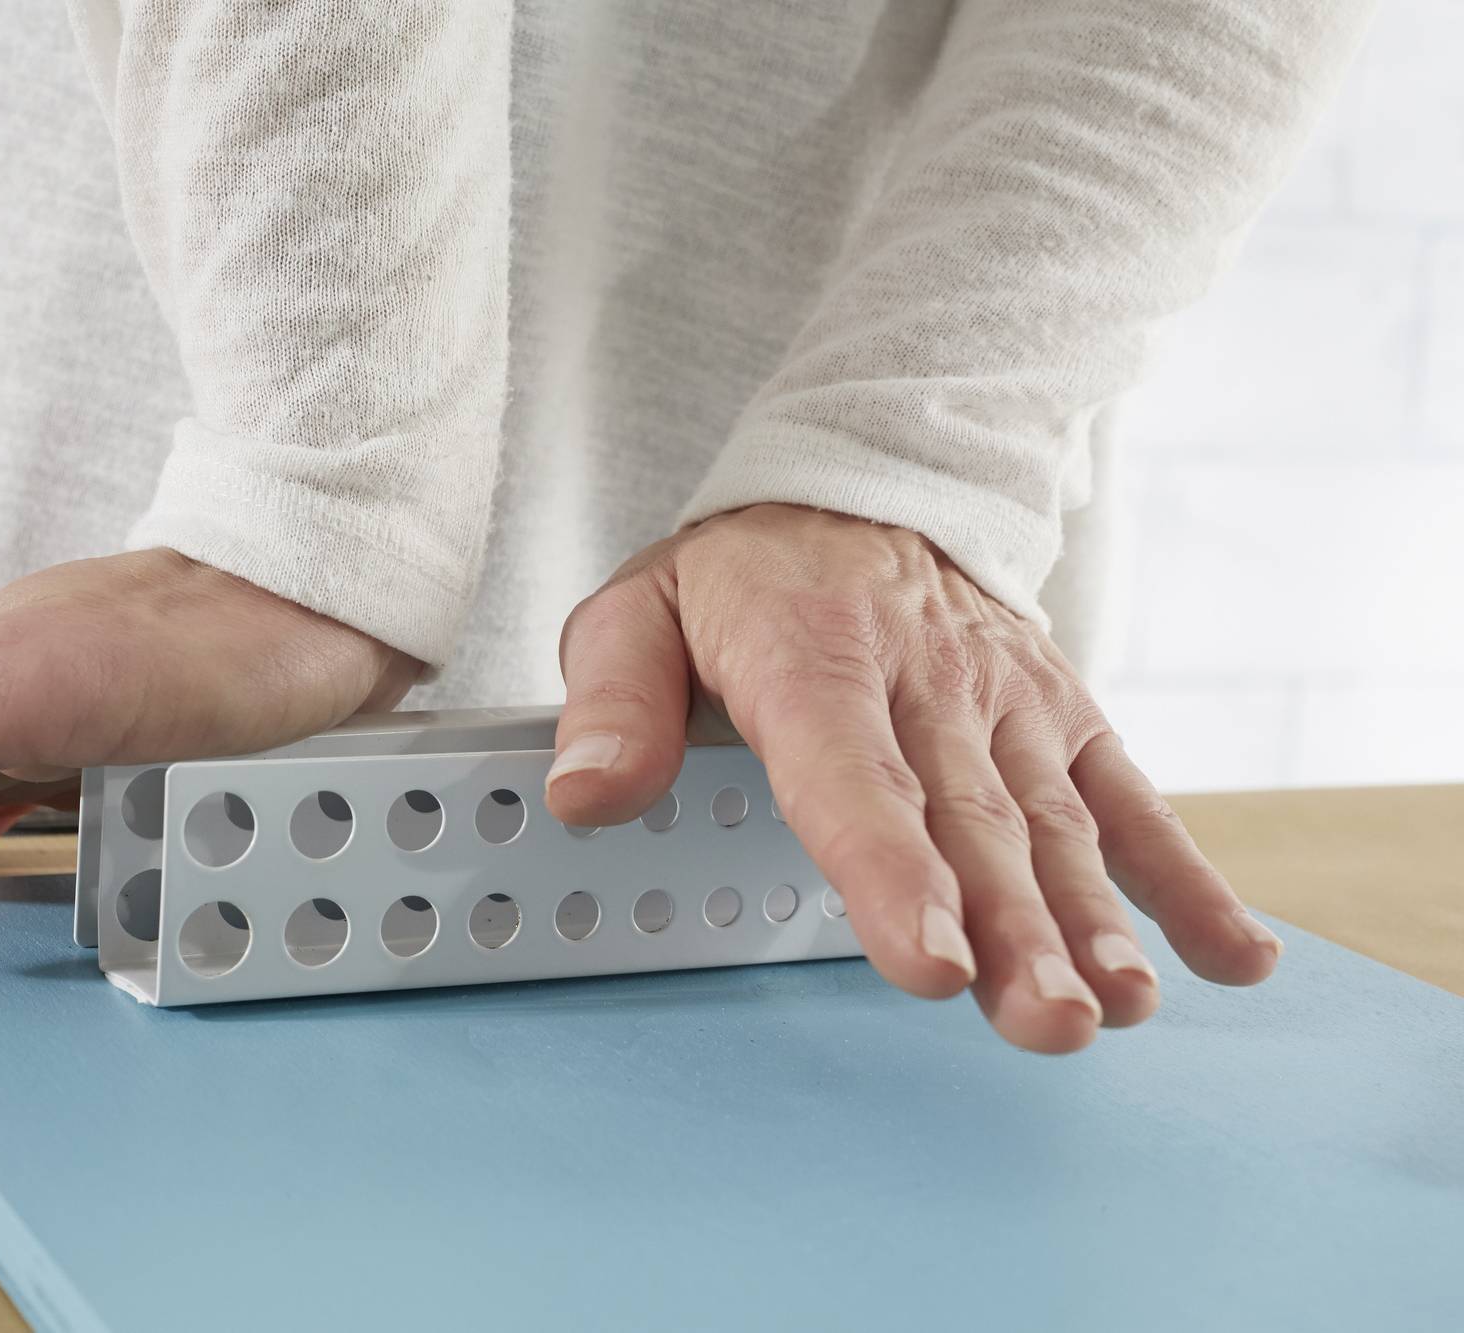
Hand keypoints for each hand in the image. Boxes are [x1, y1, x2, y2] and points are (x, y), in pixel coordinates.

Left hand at [544, 503, 1281, 1053]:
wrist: (864, 479)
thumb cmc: (742, 576)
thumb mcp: (642, 611)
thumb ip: (614, 702)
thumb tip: (586, 797)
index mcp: (812, 657)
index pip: (853, 775)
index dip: (891, 870)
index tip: (927, 960)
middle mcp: (925, 681)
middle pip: (971, 820)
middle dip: (1014, 928)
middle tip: (1046, 1020)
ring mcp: (1006, 700)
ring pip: (1054, 819)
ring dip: (1095, 919)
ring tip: (1120, 1006)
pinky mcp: (1062, 712)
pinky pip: (1129, 794)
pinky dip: (1182, 876)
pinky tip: (1229, 957)